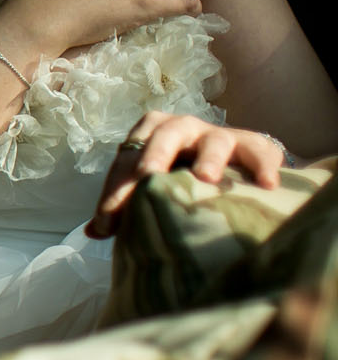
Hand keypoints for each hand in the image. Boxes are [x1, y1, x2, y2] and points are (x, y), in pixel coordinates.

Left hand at [85, 111, 286, 238]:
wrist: (233, 166)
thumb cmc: (179, 178)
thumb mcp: (151, 188)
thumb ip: (123, 207)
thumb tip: (93, 231)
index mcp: (150, 135)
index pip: (127, 157)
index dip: (115, 188)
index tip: (107, 221)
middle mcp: (184, 128)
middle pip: (166, 133)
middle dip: (155, 154)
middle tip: (148, 176)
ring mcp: (220, 135)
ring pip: (214, 140)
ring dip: (208, 158)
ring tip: (207, 178)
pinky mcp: (255, 146)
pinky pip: (260, 152)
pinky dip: (263, 166)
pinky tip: (266, 186)